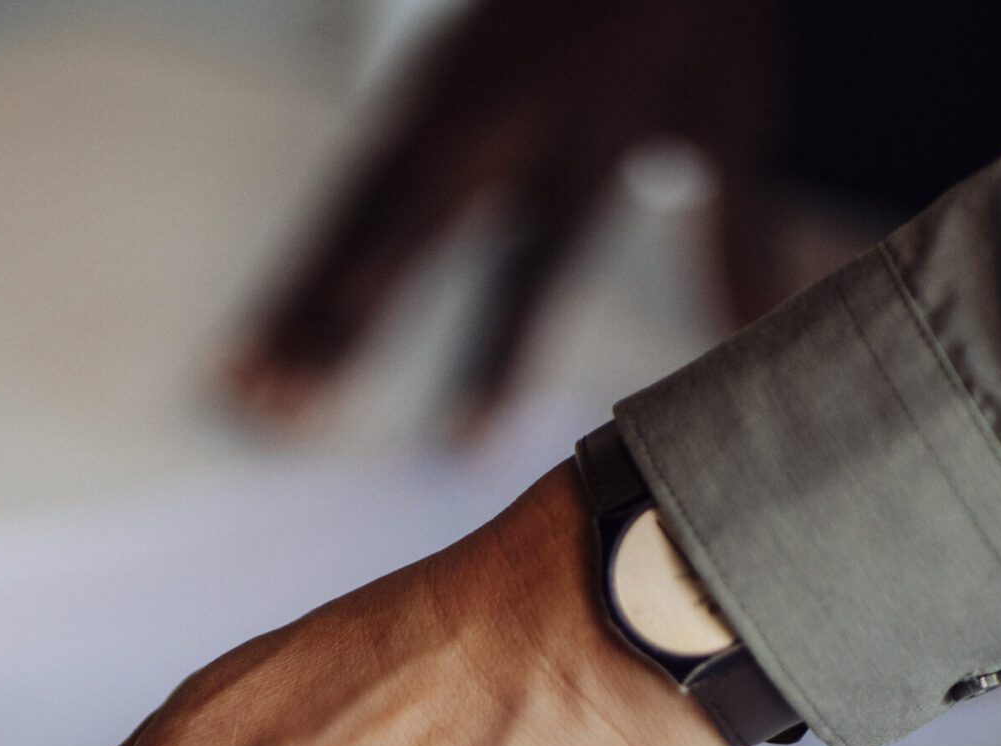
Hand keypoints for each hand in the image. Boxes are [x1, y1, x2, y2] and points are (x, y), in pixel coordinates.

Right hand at [226, 0, 784, 435]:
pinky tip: (264, 320)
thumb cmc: (698, 18)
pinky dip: (301, 258)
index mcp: (587, 138)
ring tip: (241, 385)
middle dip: (341, 332)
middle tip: (282, 415)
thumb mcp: (735, 122)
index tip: (457, 448)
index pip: (532, 269)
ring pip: (355, 217)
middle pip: (405, 240)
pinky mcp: (413, 86)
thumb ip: (739, 241)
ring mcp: (444, 98)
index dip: (493, 359)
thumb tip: (759, 344)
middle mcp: (500, 120)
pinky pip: (345, 188)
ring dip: (295, 304)